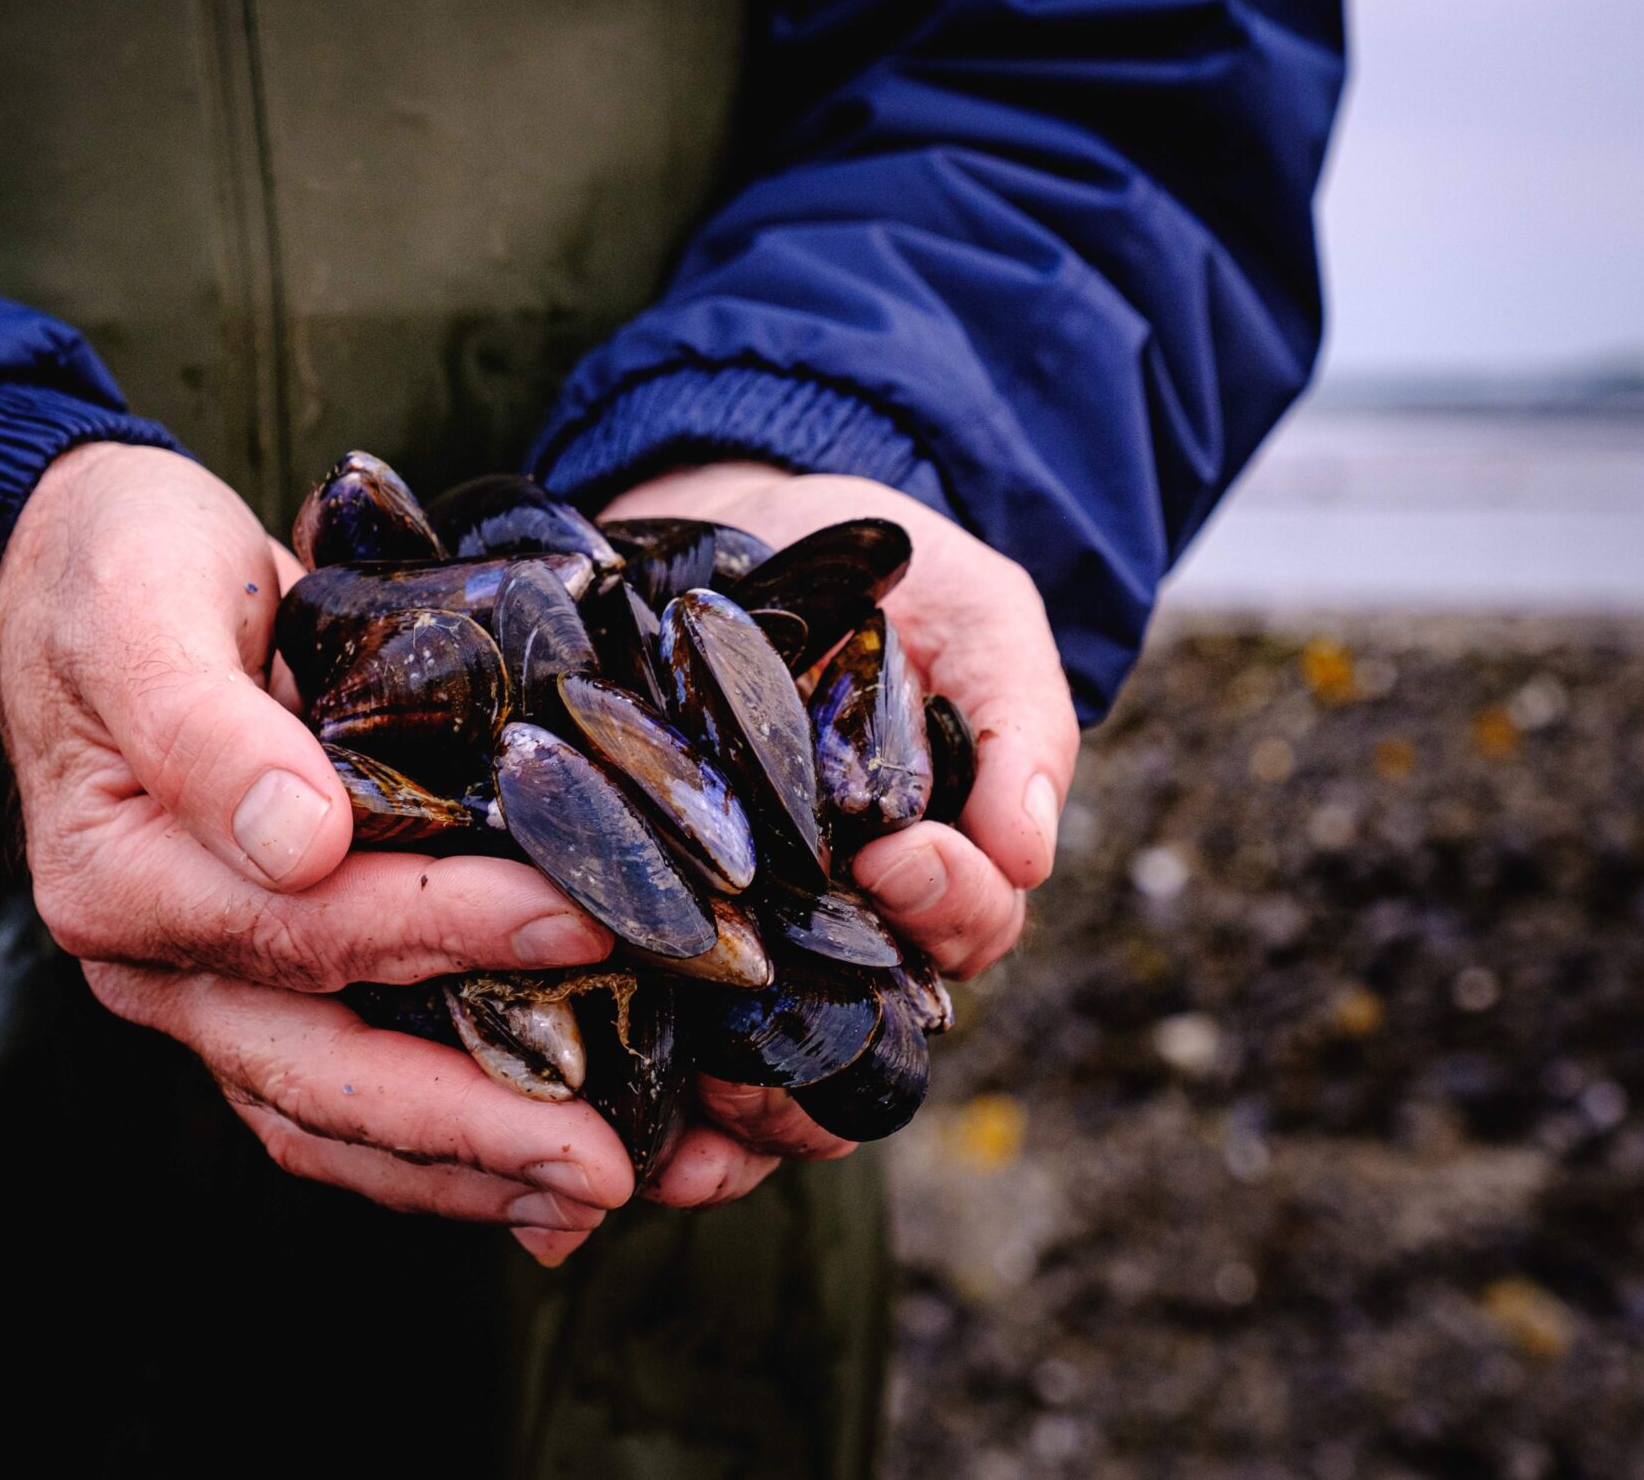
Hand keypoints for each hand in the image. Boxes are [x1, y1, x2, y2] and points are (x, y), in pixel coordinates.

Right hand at [0, 444, 629, 1263]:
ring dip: (474, 1169)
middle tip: (613, 1165)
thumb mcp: (144, 606)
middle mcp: (161, 962)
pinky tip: (543, 1177)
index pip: (306, 930)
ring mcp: (212, 988)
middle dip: (477, 1129)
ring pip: (341, 1117)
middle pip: (325, 1077)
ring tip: (609, 1191)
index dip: (449, 934)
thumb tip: (298, 839)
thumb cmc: (116, 572)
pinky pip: (352, 1093)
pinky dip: (446, 1144)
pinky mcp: (266, 984)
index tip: (584, 924)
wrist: (80, 572)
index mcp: (122, 876)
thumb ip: (206, 726)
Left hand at [595, 461, 1077, 1207]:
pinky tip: (614, 1127)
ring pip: (762, 1065)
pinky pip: (653, 1027)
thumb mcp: (977, 616)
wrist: (738, 517)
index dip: (945, 905)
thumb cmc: (880, 570)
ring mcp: (746, 928)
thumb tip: (1030, 847)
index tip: (899, 855)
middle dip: (824, 1063)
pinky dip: (644, 1093)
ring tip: (694, 1111)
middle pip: (862, 1039)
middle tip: (774, 1051)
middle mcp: (847, 920)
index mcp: (934, 867)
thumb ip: (1020, 719)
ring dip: (736, 1109)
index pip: (964, 927)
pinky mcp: (644, 912)